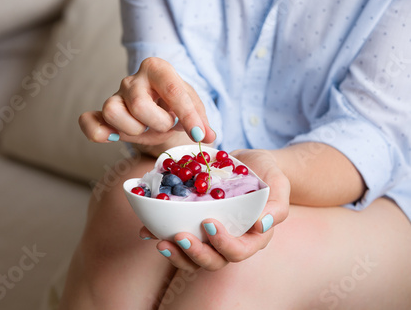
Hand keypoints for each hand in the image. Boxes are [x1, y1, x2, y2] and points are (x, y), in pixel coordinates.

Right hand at [79, 57, 215, 147]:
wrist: (159, 110)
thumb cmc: (175, 107)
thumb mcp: (194, 108)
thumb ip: (201, 121)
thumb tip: (207, 136)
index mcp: (157, 69)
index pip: (172, 89)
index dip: (187, 115)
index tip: (200, 134)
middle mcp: (132, 79)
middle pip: (139, 105)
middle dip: (159, 124)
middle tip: (167, 126)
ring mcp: (114, 96)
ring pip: (112, 112)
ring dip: (134, 130)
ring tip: (146, 130)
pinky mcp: (102, 115)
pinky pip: (89, 122)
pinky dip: (98, 132)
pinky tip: (114, 137)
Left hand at [140, 149, 289, 271]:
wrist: (247, 164)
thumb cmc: (266, 174)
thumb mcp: (278, 182)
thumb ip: (277, 205)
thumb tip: (262, 225)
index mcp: (253, 237)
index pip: (239, 251)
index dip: (224, 244)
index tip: (209, 223)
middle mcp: (231, 241)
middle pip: (213, 261)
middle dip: (195, 253)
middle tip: (179, 237)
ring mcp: (210, 237)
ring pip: (193, 258)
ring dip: (176, 253)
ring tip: (160, 241)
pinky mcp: (194, 227)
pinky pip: (179, 239)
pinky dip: (161, 235)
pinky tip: (147, 230)